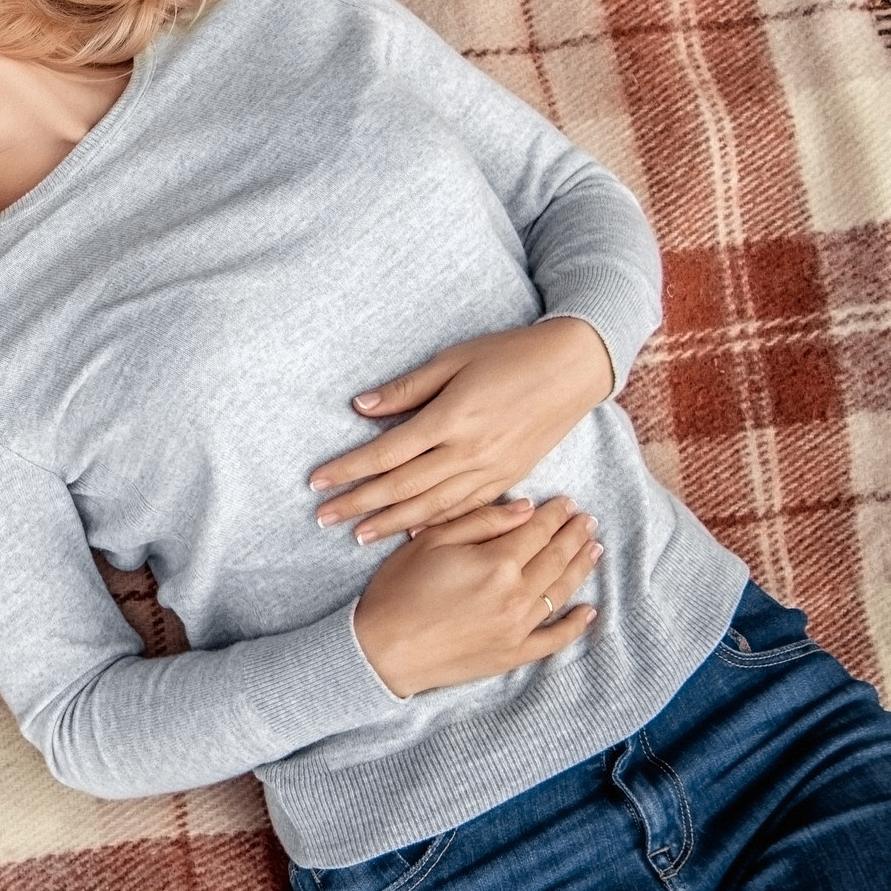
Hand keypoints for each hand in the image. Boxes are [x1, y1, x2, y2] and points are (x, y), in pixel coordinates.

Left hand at [312, 316, 614, 542]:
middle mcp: (468, 452)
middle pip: (402, 487)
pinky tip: (413, 535)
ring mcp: (491, 471)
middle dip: (359, 504)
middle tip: (323, 518)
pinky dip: (436, 525)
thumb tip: (360, 407)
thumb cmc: (510, 354)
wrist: (574, 368)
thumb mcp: (453, 359)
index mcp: (450, 419)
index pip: (386, 453)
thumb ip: (407, 389)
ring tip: (358, 535)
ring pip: (431, 506)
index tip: (317, 482)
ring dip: (391, 523)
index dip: (349, 469)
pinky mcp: (509, 479)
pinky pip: (466, 510)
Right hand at [353, 497, 601, 698]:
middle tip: (588, 521)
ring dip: (580, 569)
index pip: (538, 531)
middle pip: (556, 558)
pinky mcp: (513, 654)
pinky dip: (574, 625)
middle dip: (574, 536)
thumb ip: (482, 522)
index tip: (567, 502)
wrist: (383, 650)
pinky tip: (589, 611)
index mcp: (497, 562)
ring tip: (593, 551)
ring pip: (561, 593)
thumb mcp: (432, 541)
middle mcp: (516, 595)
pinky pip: (554, 639)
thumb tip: (524, 509)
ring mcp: (518, 628)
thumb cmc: (399, 590)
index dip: (555, 515)